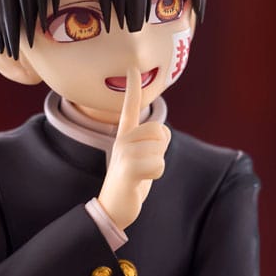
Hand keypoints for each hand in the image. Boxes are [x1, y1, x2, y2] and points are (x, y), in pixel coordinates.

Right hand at [97, 66, 170, 230]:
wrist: (113, 208)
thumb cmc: (131, 183)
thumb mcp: (142, 159)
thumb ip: (152, 142)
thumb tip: (162, 131)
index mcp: (125, 135)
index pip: (130, 107)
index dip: (132, 87)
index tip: (133, 67)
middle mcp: (122, 139)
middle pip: (161, 130)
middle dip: (161, 149)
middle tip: (145, 164)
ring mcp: (124, 153)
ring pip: (161, 149)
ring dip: (158, 164)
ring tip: (141, 173)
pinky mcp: (128, 167)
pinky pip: (158, 164)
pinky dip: (156, 175)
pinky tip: (140, 181)